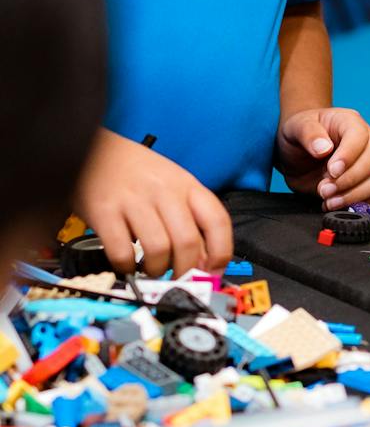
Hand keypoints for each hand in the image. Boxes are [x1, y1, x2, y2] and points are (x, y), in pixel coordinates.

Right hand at [74, 132, 232, 277]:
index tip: (213, 272)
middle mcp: (165, 191)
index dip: (221, 253)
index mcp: (188, 185)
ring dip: (156, 269)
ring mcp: (134, 201)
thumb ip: (188, 216)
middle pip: (188, 242)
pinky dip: (126, 266)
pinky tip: (126, 263)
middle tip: (177, 278)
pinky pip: (121, 250)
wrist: (93, 148)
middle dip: (185, 270)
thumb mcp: (172, 184)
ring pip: (158, 249)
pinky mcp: (104, 211)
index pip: (217, 221)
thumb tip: (203, 260)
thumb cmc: (137, 172)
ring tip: (150, 268)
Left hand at [277, 108, 369, 209]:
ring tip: (329, 201)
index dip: (348, 156)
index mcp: (350, 122)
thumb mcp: (296, 127)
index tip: (332, 171)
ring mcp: (368, 162)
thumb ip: (308, 134)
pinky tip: (333, 204)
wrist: (297, 150)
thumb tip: (323, 148)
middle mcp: (365, 141)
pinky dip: (355, 203)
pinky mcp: (364, 181)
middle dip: (348, 180)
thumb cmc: (300, 133)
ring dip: (354, 194)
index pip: (359, 137)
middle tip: (324, 189)